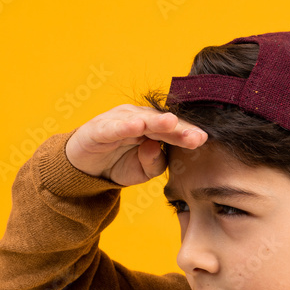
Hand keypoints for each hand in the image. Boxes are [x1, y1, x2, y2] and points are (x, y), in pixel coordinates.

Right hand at [64, 104, 207, 186]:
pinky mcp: (98, 129)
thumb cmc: (120, 164)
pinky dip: (124, 126)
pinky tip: (137, 126)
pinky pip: (113, 127)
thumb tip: (156, 148)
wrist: (86, 168)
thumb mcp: (144, 170)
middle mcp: (138, 119)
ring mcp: (118, 121)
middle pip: (162, 122)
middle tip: (196, 135)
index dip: (187, 133)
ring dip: (155, 121)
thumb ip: (156, 163)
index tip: (203, 140)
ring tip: (171, 123)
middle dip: (179, 128)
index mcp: (152, 127)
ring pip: (140, 120)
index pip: (174, 130)